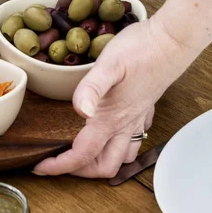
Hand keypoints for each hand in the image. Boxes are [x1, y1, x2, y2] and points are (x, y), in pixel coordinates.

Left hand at [33, 19, 175, 177]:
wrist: (171, 41)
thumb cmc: (140, 50)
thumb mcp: (109, 65)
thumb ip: (92, 89)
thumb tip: (80, 111)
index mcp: (111, 119)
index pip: (82, 155)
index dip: (59, 167)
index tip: (40, 168)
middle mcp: (125, 125)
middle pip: (105, 166)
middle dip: (81, 172)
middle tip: (60, 162)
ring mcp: (138, 119)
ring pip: (123, 157)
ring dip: (103, 162)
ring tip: (83, 154)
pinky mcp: (144, 109)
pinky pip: (135, 139)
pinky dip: (121, 146)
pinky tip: (110, 134)